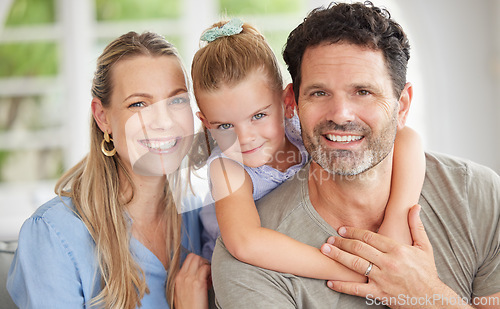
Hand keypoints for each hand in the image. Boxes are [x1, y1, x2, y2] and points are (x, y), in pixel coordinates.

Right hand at [174, 253, 210, 308]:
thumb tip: (195, 272)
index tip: (201, 270)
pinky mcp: (198, 283)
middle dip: (202, 261)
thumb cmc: (187, 306)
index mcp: (177, 277)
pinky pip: (206, 268)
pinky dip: (211, 271)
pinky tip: (210, 280)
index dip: (197, 262)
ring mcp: (189, 278)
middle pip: (193, 256)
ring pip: (199, 259)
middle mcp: (182, 276)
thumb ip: (185, 280)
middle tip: (206, 270)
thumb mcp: (181, 291)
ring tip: (208, 275)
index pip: (188, 259)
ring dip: (206, 265)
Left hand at [320, 205, 449, 307]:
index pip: (369, 237)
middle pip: (359, 248)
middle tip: (329, 238)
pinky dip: (342, 285)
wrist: (432, 300)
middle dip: (342, 242)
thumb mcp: (424, 247)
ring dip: (338, 256)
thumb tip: (414, 206)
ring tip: (325, 251)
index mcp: (397, 250)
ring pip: (355, 265)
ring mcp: (382, 279)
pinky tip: (330, 282)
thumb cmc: (426, 272)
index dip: (353, 232)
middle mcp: (388, 263)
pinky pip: (357, 289)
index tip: (341, 229)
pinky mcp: (379, 293)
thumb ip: (415, 226)